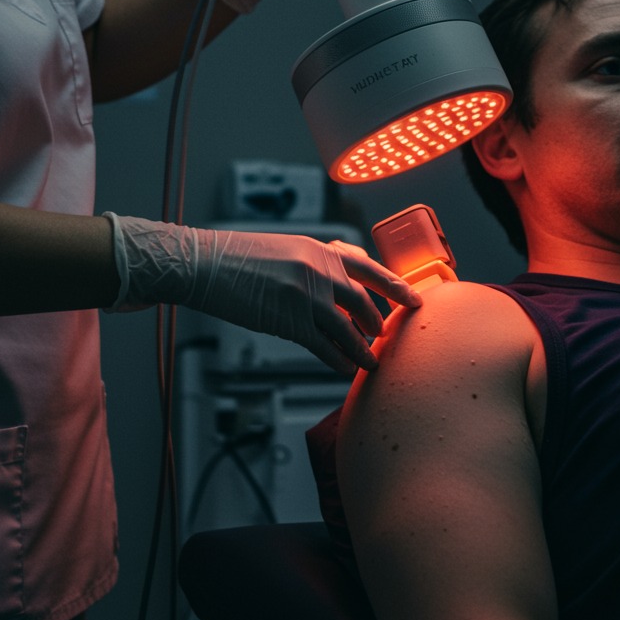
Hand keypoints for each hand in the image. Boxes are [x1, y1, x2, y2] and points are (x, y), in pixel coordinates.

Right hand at [104, 214, 421, 373]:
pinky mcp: (290, 321)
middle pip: (364, 303)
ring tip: (370, 363)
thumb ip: (314, 264)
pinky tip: (345, 370)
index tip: (414, 299)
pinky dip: (339, 361)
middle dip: (377, 325)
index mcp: (319, 250)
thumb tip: (336, 283)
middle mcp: (319, 270)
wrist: (204, 264)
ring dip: (363, 350)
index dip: (396, 286)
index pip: (369, 269)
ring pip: (348, 329)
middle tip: (384, 338)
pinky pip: (325, 347)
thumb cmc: (237, 258)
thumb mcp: (285, 249)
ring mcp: (306, 296)